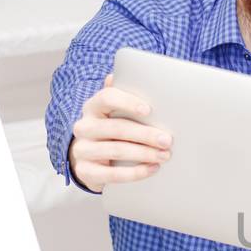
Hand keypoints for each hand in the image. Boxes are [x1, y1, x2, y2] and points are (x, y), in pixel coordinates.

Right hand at [68, 73, 171, 192]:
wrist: (91, 161)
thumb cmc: (112, 131)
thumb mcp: (116, 114)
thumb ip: (126, 98)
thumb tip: (127, 76)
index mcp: (93, 107)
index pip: (107, 97)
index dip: (127, 102)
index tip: (149, 110)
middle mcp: (84, 126)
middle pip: (116, 127)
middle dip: (145, 134)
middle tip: (167, 140)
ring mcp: (82, 149)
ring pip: (116, 150)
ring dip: (144, 153)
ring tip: (165, 155)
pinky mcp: (85, 171)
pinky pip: (112, 174)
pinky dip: (135, 173)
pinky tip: (153, 169)